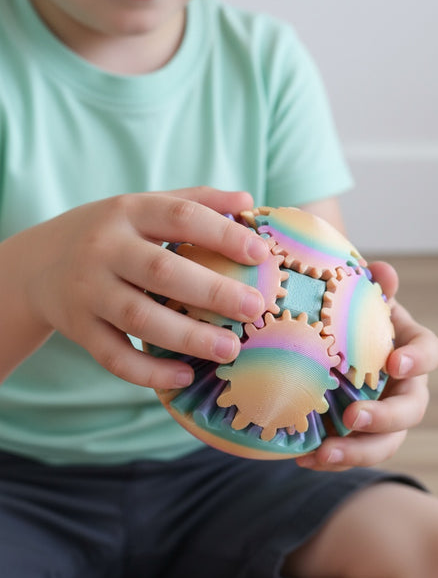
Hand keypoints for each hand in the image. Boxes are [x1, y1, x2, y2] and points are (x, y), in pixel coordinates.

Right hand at [23, 187, 269, 388]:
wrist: (37, 264)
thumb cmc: (111, 234)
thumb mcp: (143, 207)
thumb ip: (195, 201)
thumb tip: (248, 202)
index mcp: (129, 212)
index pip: (180, 215)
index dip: (223, 234)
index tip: (261, 254)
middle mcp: (104, 248)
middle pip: (162, 271)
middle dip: (213, 292)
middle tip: (255, 308)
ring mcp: (88, 291)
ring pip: (139, 318)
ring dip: (188, 338)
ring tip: (230, 350)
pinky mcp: (78, 328)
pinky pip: (113, 356)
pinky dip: (149, 372)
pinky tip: (185, 376)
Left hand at [296, 261, 437, 470]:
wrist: (324, 342)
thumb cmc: (346, 315)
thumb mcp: (355, 297)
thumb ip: (369, 285)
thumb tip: (382, 271)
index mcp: (409, 347)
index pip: (429, 351)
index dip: (418, 359)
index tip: (395, 363)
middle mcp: (403, 386)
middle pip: (411, 410)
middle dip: (385, 418)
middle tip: (353, 418)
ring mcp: (383, 415)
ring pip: (384, 443)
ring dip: (356, 452)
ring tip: (323, 454)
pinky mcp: (358, 436)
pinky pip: (351, 452)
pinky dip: (329, 458)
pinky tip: (302, 459)